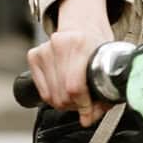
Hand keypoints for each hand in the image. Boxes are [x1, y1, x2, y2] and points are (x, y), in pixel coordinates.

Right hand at [28, 0, 115, 126]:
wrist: (82, 25)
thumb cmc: (97, 46)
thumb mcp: (108, 63)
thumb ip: (105, 91)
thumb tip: (89, 118)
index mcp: (81, 43)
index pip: (74, 87)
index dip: (83, 106)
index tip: (89, 114)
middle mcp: (59, 44)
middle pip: (62, 95)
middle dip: (76, 106)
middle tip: (85, 103)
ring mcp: (44, 50)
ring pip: (51, 97)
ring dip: (65, 103)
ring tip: (76, 96)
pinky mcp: (34, 55)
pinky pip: (43, 91)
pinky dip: (54, 97)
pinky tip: (63, 89)